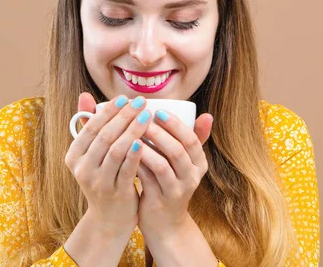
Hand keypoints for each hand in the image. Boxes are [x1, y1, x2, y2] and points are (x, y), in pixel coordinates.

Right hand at [65, 93, 150, 236]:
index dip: (108, 111)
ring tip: (147, 117)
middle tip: (141, 102)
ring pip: (115, 150)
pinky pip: (126, 169)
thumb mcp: (91, 154)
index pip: (91, 127)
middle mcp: (82, 168)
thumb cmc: (103, 177)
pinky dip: (135, 154)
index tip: (125, 98)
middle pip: (104, 136)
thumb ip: (89, 126)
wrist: (109, 218)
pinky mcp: (115, 193)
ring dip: (132, 131)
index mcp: (74, 156)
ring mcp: (98, 182)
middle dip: (124, 116)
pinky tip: (145, 141)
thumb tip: (84, 95)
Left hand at [136, 110, 212, 237]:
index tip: (157, 110)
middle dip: (159, 132)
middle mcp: (192, 177)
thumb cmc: (168, 182)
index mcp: (199, 163)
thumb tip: (206, 114)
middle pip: (178, 150)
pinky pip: (147, 178)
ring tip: (132, 133)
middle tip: (142, 118)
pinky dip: (137, 163)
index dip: (175, 124)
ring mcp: (177, 190)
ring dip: (147, 147)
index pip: (192, 139)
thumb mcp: (182, 162)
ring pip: (162, 165)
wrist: (164, 222)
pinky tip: (126, 151)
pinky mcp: (160, 200)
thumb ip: (188, 140)